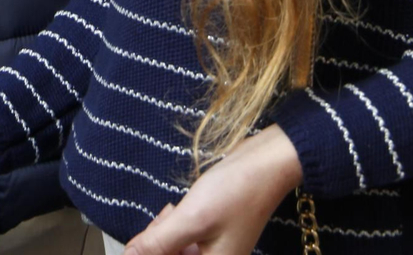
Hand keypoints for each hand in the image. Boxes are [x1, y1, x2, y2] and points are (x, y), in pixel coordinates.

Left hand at [124, 125, 302, 254]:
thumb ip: (158, 243)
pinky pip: (185, 239)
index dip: (152, 253)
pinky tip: (178, 210)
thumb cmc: (235, 193)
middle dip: (158, 243)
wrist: (264, 166)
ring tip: (173, 212)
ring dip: (165, 233)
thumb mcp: (190, 219)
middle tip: (164, 220)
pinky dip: (175, 227)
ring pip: (175, 249)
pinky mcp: (214, 236)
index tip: (148, 238)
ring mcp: (217, 250)